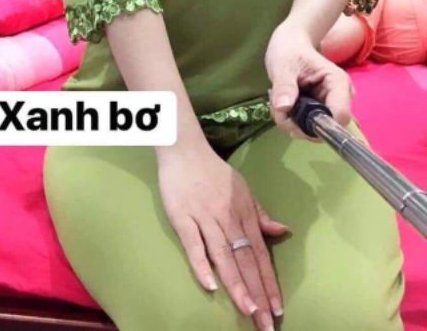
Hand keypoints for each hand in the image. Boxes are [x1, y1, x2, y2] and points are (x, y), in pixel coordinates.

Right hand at [157, 141, 288, 329]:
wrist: (185, 150)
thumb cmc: (214, 172)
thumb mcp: (243, 189)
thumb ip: (260, 213)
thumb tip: (282, 231)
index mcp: (244, 213)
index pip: (260, 254)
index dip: (269, 282)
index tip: (277, 308)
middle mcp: (228, 218)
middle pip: (244, 260)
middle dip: (257, 293)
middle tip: (266, 323)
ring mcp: (204, 218)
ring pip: (223, 256)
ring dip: (237, 284)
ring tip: (248, 310)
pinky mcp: (182, 217)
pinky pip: (193, 244)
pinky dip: (201, 264)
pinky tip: (211, 285)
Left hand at [265, 19, 354, 140]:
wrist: (289, 45)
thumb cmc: (289, 51)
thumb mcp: (283, 65)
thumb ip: (284, 86)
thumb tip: (283, 107)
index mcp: (337, 83)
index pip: (340, 117)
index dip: (316, 126)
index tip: (289, 116)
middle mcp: (340, 97)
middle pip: (323, 128)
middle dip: (295, 123)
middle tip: (276, 105)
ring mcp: (331, 106)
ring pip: (312, 130)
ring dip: (289, 121)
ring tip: (277, 100)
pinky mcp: (320, 111)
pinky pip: (306, 126)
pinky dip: (290, 119)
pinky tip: (282, 103)